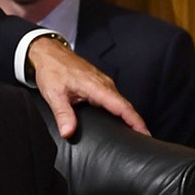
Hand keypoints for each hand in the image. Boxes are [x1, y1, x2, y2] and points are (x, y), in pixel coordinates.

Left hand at [27, 36, 147, 138]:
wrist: (49, 53)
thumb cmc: (52, 70)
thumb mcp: (54, 94)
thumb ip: (63, 114)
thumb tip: (68, 132)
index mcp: (96, 87)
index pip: (121, 107)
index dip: (135, 121)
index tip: (145, 133)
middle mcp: (104, 84)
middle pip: (126, 106)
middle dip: (137, 123)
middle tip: (144, 140)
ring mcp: (103, 83)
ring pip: (121, 103)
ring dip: (130, 117)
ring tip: (136, 134)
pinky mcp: (100, 84)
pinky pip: (114, 99)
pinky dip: (121, 111)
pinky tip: (120, 121)